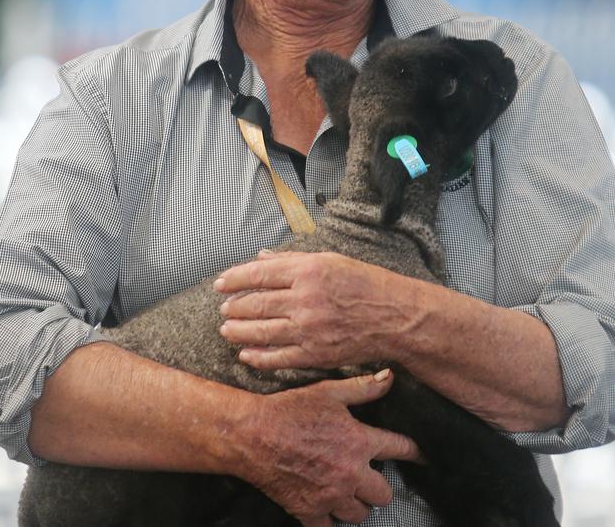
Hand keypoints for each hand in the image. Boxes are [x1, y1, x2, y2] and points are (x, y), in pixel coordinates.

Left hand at [214, 250, 406, 369]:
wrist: (394, 316)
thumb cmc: (364, 283)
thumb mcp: (329, 260)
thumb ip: (292, 260)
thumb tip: (261, 258)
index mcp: (308, 270)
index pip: (260, 274)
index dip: (235, 279)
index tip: (220, 283)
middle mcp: (305, 298)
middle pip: (257, 303)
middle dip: (234, 307)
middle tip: (223, 309)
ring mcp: (309, 328)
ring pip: (262, 331)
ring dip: (239, 331)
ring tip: (226, 329)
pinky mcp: (315, 354)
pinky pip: (279, 357)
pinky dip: (258, 357)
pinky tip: (246, 354)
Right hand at [238, 370, 423, 524]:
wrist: (254, 435)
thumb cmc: (290, 410)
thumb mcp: (328, 392)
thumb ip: (362, 388)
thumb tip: (389, 378)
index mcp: (359, 442)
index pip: (399, 448)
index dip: (414, 452)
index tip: (422, 456)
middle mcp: (351, 473)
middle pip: (384, 493)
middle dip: (379, 485)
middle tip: (369, 477)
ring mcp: (331, 496)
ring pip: (360, 514)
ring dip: (357, 504)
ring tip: (348, 492)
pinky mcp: (310, 512)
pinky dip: (330, 520)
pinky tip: (326, 508)